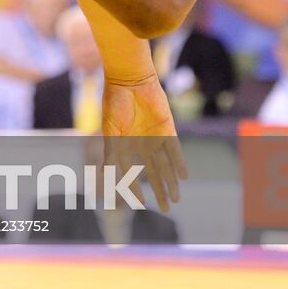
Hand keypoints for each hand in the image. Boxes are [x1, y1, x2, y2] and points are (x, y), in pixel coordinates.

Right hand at [102, 74, 187, 212]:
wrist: (129, 81)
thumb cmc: (115, 103)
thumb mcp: (111, 131)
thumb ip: (111, 152)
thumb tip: (104, 173)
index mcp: (124, 146)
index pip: (130, 172)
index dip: (134, 188)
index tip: (140, 203)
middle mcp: (141, 145)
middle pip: (152, 173)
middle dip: (159, 190)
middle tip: (166, 208)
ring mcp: (155, 138)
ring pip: (165, 165)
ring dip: (170, 182)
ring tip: (175, 198)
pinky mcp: (167, 130)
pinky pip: (175, 150)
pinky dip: (179, 163)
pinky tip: (183, 176)